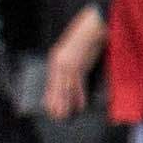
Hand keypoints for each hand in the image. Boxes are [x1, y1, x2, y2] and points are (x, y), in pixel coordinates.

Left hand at [40, 7, 104, 122]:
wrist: (93, 25)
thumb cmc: (85, 34)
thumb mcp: (72, 49)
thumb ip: (69, 61)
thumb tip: (72, 77)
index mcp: (55, 58)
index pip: (51, 82)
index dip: (50, 96)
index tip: (49, 107)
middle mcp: (59, 63)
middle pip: (57, 88)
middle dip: (57, 103)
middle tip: (57, 117)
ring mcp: (69, 66)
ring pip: (66, 90)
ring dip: (66, 104)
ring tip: (66, 116)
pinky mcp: (79, 66)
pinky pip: (78, 86)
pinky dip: (79, 97)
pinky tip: (80, 106)